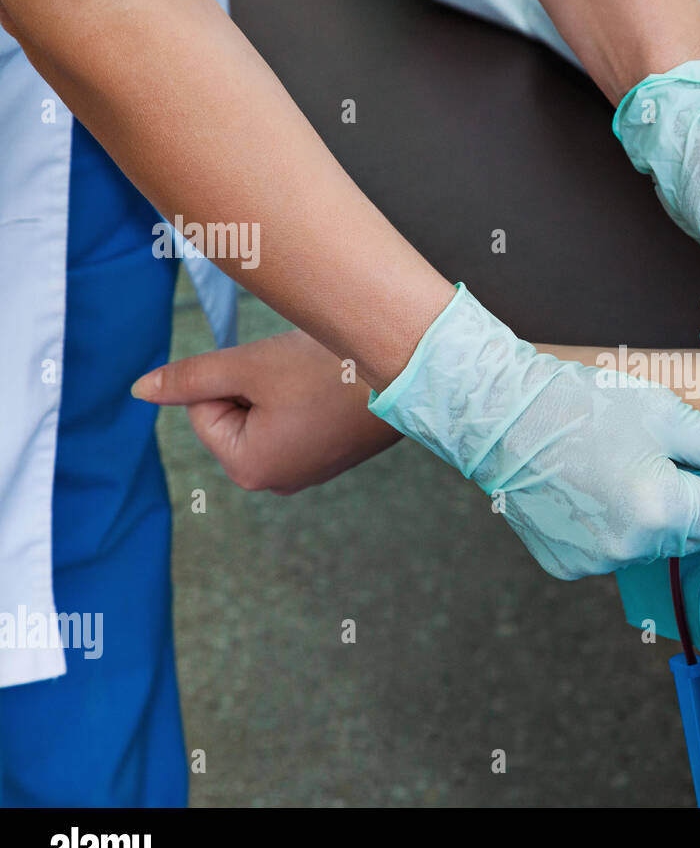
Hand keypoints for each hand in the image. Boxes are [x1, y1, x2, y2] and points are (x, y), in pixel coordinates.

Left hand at [131, 330, 400, 494]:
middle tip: (296, 376)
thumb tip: (140, 390)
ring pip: (263, 415)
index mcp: (249, 469)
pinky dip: (304, 400)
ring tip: (317, 384)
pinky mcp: (331, 458)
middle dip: (254, 387)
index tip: (274, 374)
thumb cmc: (327, 370)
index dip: (230, 378)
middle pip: (232, 417)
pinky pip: (294, 423)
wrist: (410, 372)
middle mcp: (277, 481)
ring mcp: (307, 473)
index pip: (202, 410)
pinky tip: (331, 392)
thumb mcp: (248, 366)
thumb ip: (189, 379)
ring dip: (279, 391)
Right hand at [367, 284, 699, 579]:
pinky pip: (617, 549)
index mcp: (661, 511)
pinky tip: (603, 485)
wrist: (500, 418)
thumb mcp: (664, 413)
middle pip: (696, 533)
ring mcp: (595, 563)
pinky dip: (624, 523)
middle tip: (692, 451)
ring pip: (656, 542)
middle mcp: (631, 549)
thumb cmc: (581, 406)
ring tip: (636, 462)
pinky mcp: (568, 566)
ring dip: (663, 510)